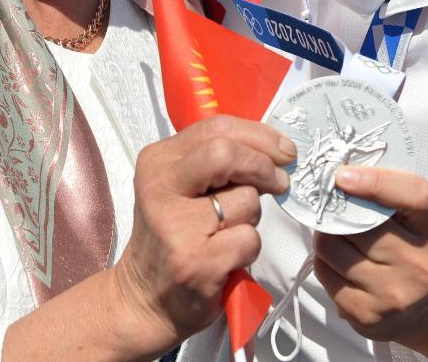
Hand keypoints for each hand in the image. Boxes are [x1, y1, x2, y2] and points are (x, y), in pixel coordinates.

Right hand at [113, 116, 295, 353]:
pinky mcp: (196, 262)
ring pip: (247, 199)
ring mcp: (176, 227)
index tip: (284, 150)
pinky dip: (250, 247)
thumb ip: (215, 159)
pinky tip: (228, 255)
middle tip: (279, 181)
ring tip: (231, 229)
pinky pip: (249, 238)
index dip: (260, 136)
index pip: (217, 128)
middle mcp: (160, 188)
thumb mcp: (179, 186)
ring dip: (253, 215)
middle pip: (227, 153)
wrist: (143, 299)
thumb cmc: (172, 235)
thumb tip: (274, 147)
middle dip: (264, 166)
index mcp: (158, 161)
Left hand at [313, 166, 427, 355]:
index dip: (376, 181)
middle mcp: (421, 267)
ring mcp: (393, 295)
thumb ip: (394, 195)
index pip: (415, 195)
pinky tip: (339, 260)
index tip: (342, 174)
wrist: (425, 314)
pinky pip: (324, 272)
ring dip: (326, 234)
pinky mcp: (365, 314)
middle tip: (333, 205)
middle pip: (360, 223)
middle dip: (338, 210)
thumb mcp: (423, 220)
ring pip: (333, 247)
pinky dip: (323, 259)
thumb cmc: (418, 251)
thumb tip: (342, 174)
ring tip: (337, 234)